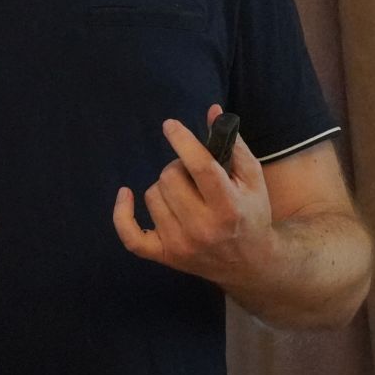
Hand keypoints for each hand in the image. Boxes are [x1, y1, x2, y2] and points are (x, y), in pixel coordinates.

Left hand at [111, 104, 275, 287]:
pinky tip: (126, 194)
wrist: (250, 264)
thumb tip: (212, 111)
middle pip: (170, 178)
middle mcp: (203, 228)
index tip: (170, 125)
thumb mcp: (252, 178)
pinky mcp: (165, 256)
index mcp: (229, 206)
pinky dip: (122, 214)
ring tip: (184, 194)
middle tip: (192, 175)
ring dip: (165, 187)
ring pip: (153, 195)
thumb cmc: (251, 213)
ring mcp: (181, 244)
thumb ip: (233, 144)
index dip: (183, 141)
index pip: (201, 167)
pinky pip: (130, 235)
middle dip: (179, 167)